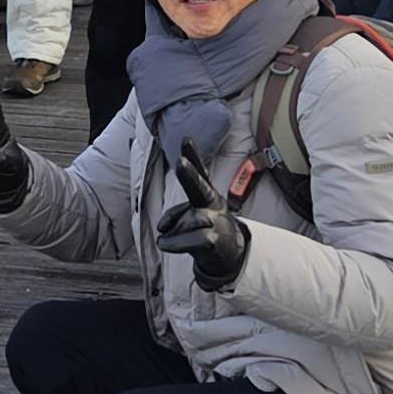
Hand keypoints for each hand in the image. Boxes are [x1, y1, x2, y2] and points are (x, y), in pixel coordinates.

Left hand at [161, 148, 250, 289]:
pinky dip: (175, 242)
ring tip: (166, 237)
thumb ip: (176, 215)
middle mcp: (213, 205)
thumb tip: (163, 227)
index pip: (200, 173)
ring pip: (191, 219)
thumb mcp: (191, 216)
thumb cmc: (206, 230)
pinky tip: (165, 244)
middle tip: (180, 162)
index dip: (193, 156)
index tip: (186, 139)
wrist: (229, 254)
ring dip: (175, 229)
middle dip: (190, 175)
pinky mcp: (215, 240)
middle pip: (200, 189)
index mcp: (208, 195)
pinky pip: (194, 238)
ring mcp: (216, 222)